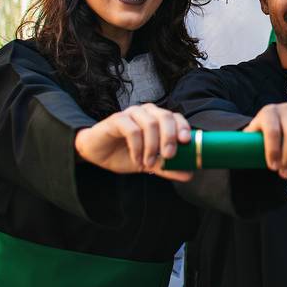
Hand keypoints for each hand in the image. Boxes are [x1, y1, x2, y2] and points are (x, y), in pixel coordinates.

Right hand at [74, 103, 192, 181]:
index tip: (186, 142)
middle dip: (170, 137)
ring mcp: (132, 113)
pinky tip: (136, 159)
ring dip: (152, 146)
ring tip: (148, 163)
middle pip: (165, 117)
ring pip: (150, 123)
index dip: (183, 127)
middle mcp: (147, 112)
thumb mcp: (149, 163)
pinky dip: (137, 147)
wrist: (97, 153)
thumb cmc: (125, 153)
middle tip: (169, 156)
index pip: (176, 117)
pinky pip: (132, 130)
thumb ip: (168, 167)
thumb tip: (189, 174)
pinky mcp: (117, 119)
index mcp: (157, 118)